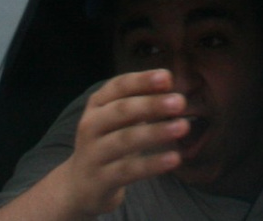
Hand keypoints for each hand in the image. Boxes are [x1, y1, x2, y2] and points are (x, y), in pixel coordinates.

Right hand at [43, 69, 189, 216]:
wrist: (78, 186)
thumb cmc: (107, 143)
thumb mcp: (117, 119)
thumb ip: (139, 101)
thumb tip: (168, 82)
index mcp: (97, 104)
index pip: (118, 86)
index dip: (142, 81)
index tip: (167, 77)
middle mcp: (91, 125)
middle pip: (121, 111)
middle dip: (151, 104)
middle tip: (180, 102)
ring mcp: (93, 153)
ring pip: (125, 140)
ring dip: (155, 132)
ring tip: (183, 127)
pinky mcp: (100, 180)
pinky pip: (128, 170)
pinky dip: (152, 164)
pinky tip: (174, 158)